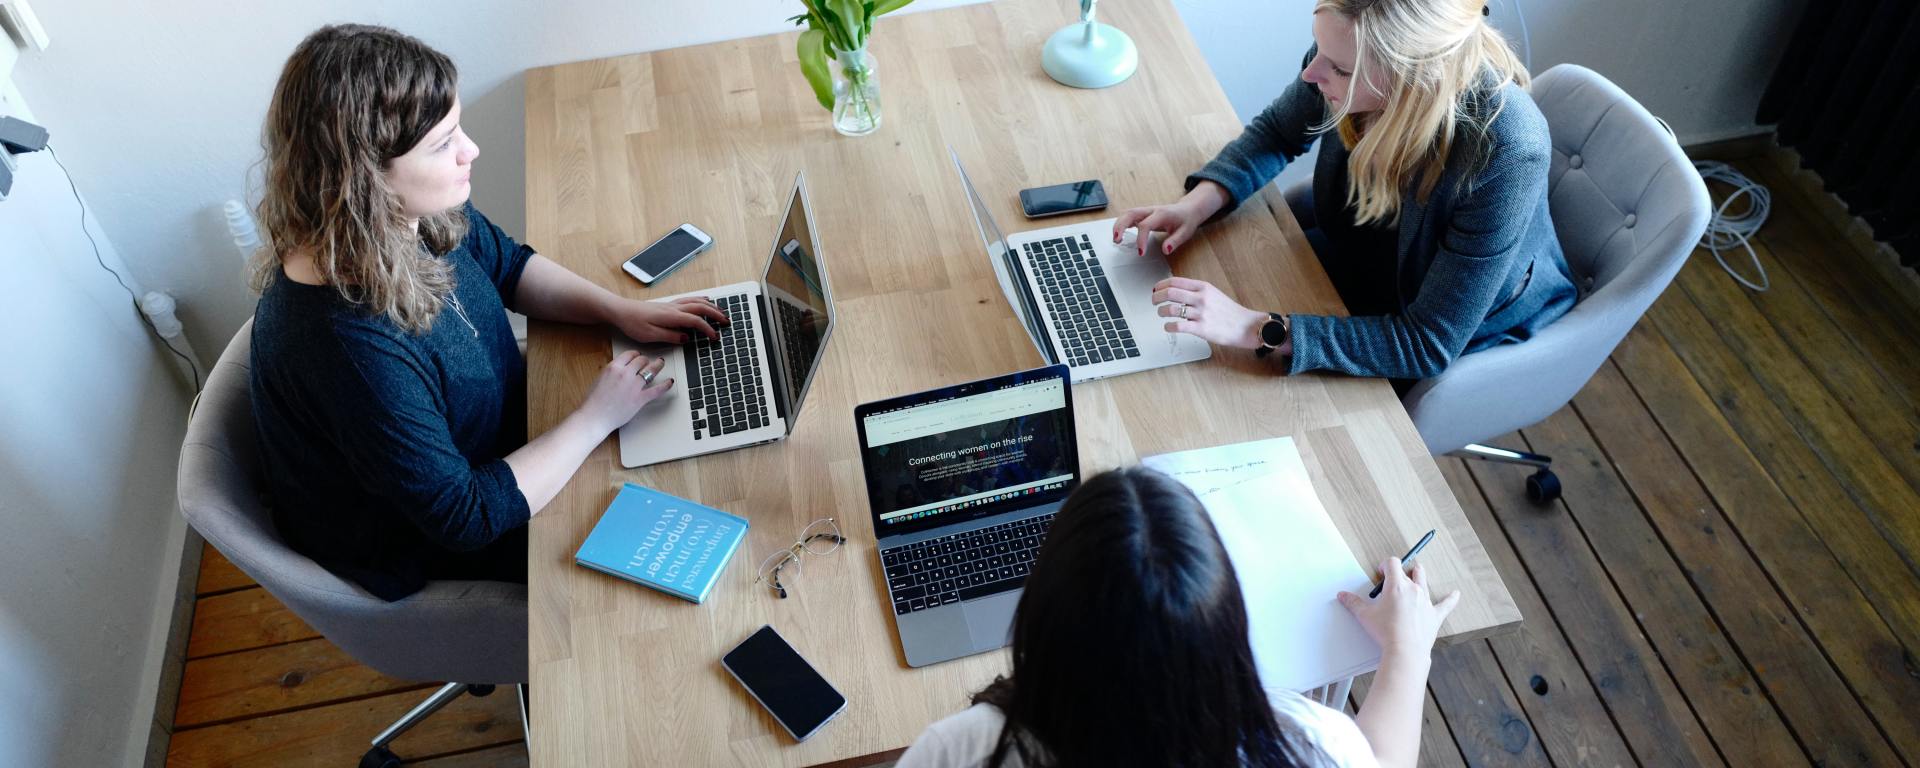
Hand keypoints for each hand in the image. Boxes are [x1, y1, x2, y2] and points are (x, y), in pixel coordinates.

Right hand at [577, 350, 674, 432]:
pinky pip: (657, 390)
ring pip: (651, 370)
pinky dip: (666, 385)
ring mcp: (634, 386)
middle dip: (645, 360)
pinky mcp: (640, 398)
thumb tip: (620, 370)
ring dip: (657, 365)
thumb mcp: (600, 378)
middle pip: (641, 360)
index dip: (635, 354)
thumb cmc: (594, 401)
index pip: (629, 354)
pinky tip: (670, 382)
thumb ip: (612, 372)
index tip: (638, 356)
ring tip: (661, 363)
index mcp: (614, 367)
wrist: (595, 416)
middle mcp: (625, 373)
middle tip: (648, 362)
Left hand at [607, 296, 728, 344]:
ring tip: (721, 312)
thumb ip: (670, 336)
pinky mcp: (668, 305)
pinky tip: (704, 300)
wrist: (620, 310)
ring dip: (711, 306)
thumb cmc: (632, 323)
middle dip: (716, 314)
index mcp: (671, 316)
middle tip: (727, 321)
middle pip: (701, 307)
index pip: (696, 321)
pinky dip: (701, 300)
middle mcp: (673, 308)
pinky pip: (689, 299)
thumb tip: (686, 337)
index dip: (708, 329)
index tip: (715, 337)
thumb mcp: (650, 335)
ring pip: (696, 301)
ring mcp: (671, 305)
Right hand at [1111, 180, 1229, 256]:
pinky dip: (1121, 224)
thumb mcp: (1185, 232)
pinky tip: (1119, 234)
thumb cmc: (1186, 220)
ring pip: (1127, 213)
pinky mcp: (1143, 214)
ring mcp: (1146, 211)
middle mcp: (1151, 210)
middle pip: (1131, 213)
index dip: (1141, 239)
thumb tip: (1165, 250)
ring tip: (1115, 239)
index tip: (1140, 252)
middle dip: (1120, 226)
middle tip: (1116, 240)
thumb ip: (1175, 241)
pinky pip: (1129, 216)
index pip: (1146, 225)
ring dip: (1118, 225)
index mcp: (1161, 214)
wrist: (1187, 210)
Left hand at [1151, 277, 1266, 348]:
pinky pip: (1177, 326)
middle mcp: (1201, 298)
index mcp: (1204, 287)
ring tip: (1161, 314)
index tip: (1155, 289)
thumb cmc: (1230, 312)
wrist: (1247, 326)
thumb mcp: (1214, 294)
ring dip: (1161, 311)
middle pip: (1170, 293)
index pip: (1175, 281)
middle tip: (1153, 301)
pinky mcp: (1201, 329)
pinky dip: (1168, 326)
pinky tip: (1168, 327)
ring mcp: (1201, 313)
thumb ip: (1196, 291)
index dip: (1161, 285)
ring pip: (1171, 309)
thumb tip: (1176, 291)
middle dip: (1156, 297)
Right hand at [1337, 557, 1461, 659]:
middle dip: (1403, 571)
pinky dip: (1451, 599)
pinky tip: (1455, 594)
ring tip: (1417, 573)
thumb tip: (1343, 596)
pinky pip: (1446, 604)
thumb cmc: (1386, 632)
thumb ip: (1353, 603)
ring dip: (1419, 577)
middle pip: (1410, 570)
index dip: (1385, 565)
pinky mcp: (1434, 615)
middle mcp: (1413, 589)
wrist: (1405, 651)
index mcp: (1396, 586)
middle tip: (1396, 577)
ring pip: (1424, 582)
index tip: (1381, 572)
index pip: (1393, 563)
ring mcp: (1426, 601)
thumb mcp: (1365, 616)